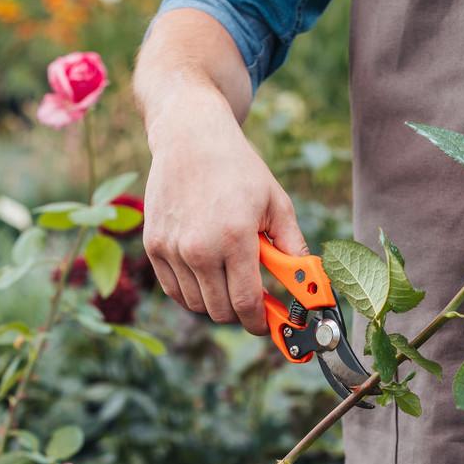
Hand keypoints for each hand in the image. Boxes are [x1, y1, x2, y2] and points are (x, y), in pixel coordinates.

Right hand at [142, 86, 305, 334]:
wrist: (190, 138)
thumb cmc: (239, 170)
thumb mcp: (276, 204)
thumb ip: (293, 248)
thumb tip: (309, 284)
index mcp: (234, 239)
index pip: (246, 303)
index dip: (260, 323)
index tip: (270, 325)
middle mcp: (198, 248)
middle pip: (220, 311)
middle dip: (241, 313)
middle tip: (254, 301)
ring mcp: (171, 249)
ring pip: (197, 304)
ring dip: (216, 301)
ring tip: (230, 278)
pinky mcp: (153, 246)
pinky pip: (174, 291)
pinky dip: (192, 292)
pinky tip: (207, 275)